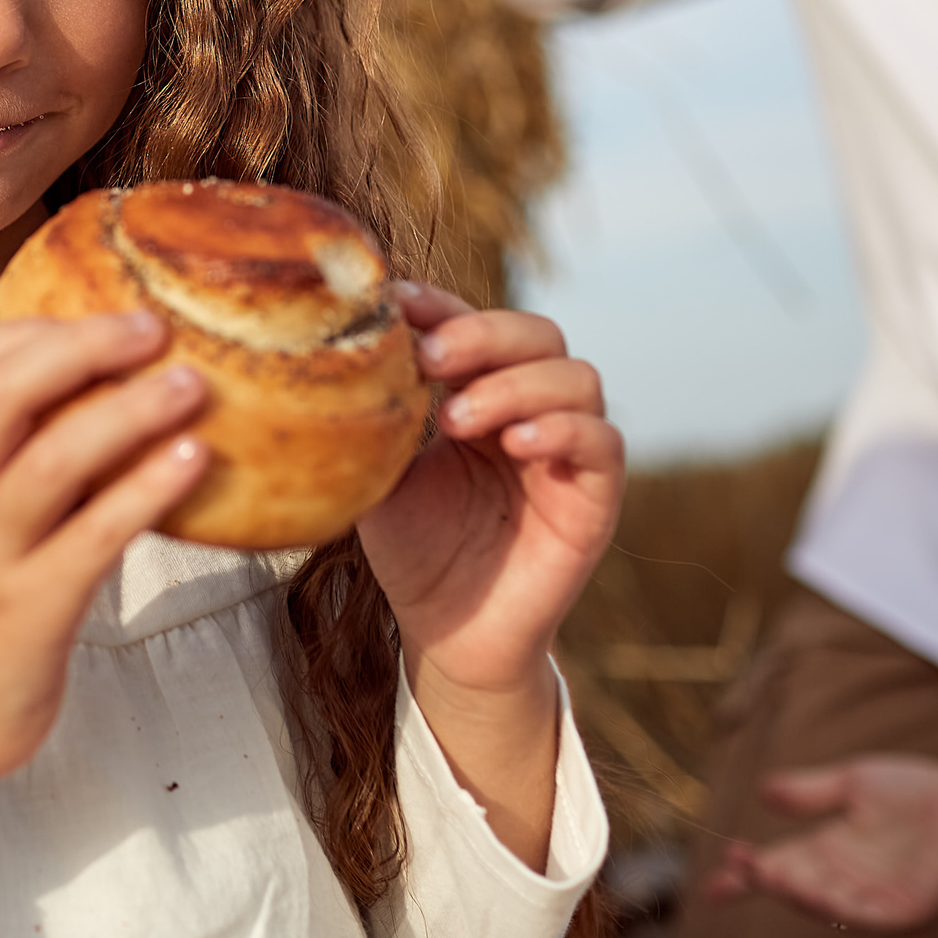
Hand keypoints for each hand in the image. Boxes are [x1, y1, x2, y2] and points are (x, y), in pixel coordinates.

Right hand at [0, 310, 207, 934]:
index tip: (105, 308)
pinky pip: (92, 538)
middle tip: (155, 326)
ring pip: (48, 460)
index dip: (36, 329)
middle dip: (79, 346)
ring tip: (194, 384)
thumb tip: (118, 384)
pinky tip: (195, 462)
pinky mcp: (31, 612)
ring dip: (126, 412)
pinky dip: (145, 491)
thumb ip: (26, 454)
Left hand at [357, 285, 623, 866]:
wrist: (446, 636)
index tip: (397, 301)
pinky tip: (517, 444)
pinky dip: (565, 429)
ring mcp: (567, 451)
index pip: (476, 325)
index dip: (443, 305)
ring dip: (517, 384)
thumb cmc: (412, 550)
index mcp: (481, 393)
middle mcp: (532, 410)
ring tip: (459, 420)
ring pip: (576, 377)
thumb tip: (333, 357)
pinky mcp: (595, 498)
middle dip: (484, 333)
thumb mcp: (378, 475)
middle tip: (431, 360)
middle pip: (538, 334)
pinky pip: (604, 442)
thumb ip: (372, 419)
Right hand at [706, 753, 937, 928]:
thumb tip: (762, 793)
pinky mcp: (903, 909)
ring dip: (793, 892)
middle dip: (763, 880)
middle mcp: (846, 878)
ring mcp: (874, 896)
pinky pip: (861, 915)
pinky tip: (810, 891)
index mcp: (829, 850)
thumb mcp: (850, 783)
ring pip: (822, 903)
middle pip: (793, 886)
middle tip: (740, 861)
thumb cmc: (915, 786)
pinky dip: (833, 907)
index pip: (778, 866)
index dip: (745, 875)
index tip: (711, 884)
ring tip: (766, 872)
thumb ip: (808, 792)